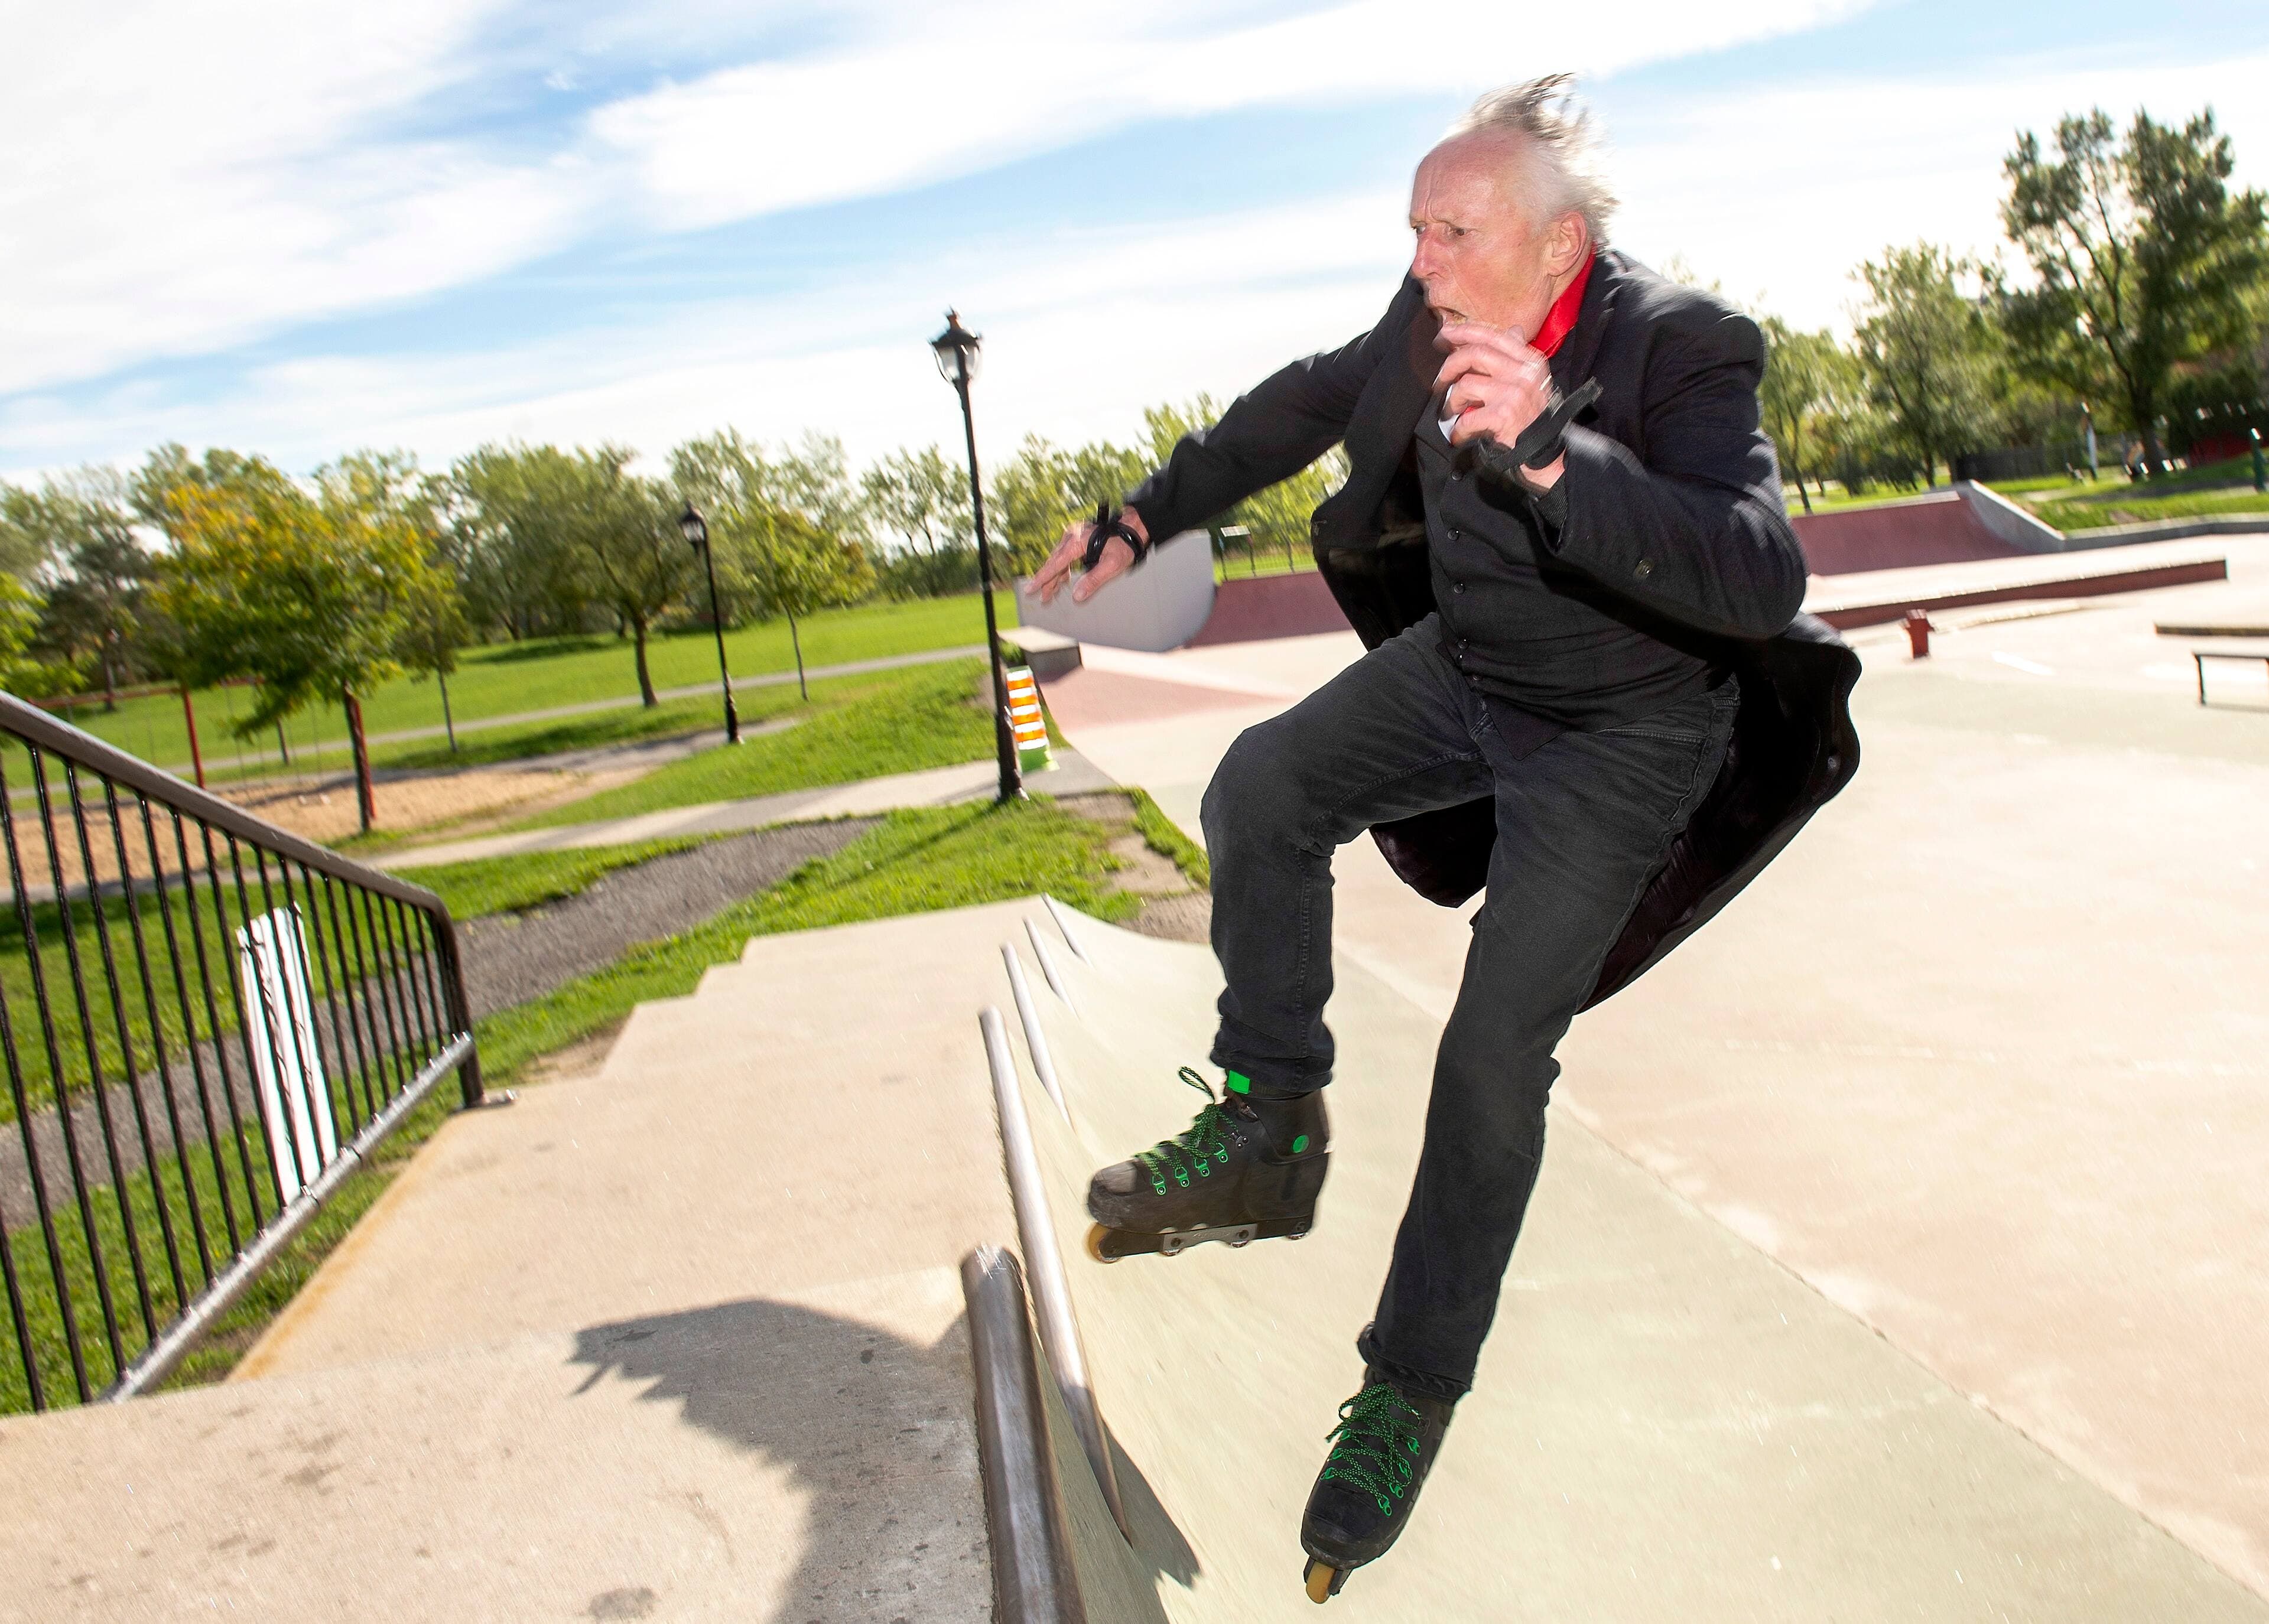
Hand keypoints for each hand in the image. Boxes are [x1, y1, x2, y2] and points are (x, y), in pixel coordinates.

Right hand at [1025, 508, 1149, 604]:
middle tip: (1044, 599)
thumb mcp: (1112, 565)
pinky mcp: (1077, 537)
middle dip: (1048, 582)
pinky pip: (1065, 554)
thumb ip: (1093, 581)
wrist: (1132, 526)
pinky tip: (1063, 579)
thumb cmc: (1124, 545)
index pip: (1055, 564)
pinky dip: (1063, 568)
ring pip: (1058, 559)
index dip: (1042, 579)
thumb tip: (1077, 596)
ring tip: (1050, 593)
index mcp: (1077, 542)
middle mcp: (1072, 536)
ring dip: (1055, 576)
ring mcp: (1074, 535)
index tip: (1030, 589)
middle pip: (1054, 563)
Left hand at [1434, 321, 1564, 488]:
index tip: (1444, 333)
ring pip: (1467, 383)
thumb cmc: (1532, 417)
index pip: (1494, 336)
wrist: (1545, 453)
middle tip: (1439, 381)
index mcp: (1531, 361)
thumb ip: (1518, 357)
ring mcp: (1515, 393)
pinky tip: (1459, 435)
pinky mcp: (1504, 416)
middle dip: (1450, 365)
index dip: (1465, 331)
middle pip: (1476, 353)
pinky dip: (1458, 429)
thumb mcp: (1531, 382)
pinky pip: (1467, 417)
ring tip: (1452, 412)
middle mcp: (1524, 373)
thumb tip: (1512, 330)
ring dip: (1452, 400)